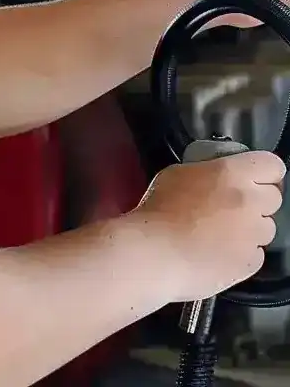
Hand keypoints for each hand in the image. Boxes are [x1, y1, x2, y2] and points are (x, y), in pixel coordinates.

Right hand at [130, 151, 284, 301]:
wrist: (153, 254)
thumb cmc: (157, 211)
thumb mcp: (178, 173)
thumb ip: (208, 172)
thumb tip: (216, 176)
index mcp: (232, 173)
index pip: (272, 165)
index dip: (265, 172)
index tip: (256, 178)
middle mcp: (249, 201)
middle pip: (274, 197)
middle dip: (258, 201)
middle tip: (234, 207)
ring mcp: (252, 234)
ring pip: (266, 228)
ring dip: (251, 228)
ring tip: (222, 234)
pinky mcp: (249, 262)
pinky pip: (256, 254)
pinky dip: (242, 253)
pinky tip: (218, 253)